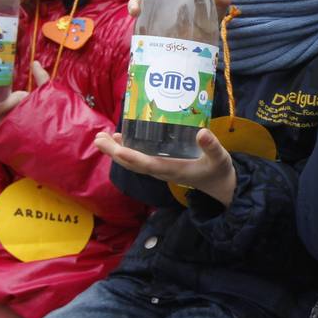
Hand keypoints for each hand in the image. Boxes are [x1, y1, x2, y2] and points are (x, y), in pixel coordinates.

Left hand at [94, 129, 236, 205]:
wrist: (219, 185)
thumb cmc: (218, 170)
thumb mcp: (219, 158)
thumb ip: (212, 147)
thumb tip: (203, 132)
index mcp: (173, 169)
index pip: (148, 164)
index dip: (131, 157)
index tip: (115, 148)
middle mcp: (161, 171)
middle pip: (133, 163)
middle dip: (114, 152)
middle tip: (98, 138)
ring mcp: (160, 169)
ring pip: (133, 162)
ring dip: (116, 151)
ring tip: (102, 137)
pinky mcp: (161, 166)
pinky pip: (138, 159)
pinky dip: (126, 150)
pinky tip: (120, 139)